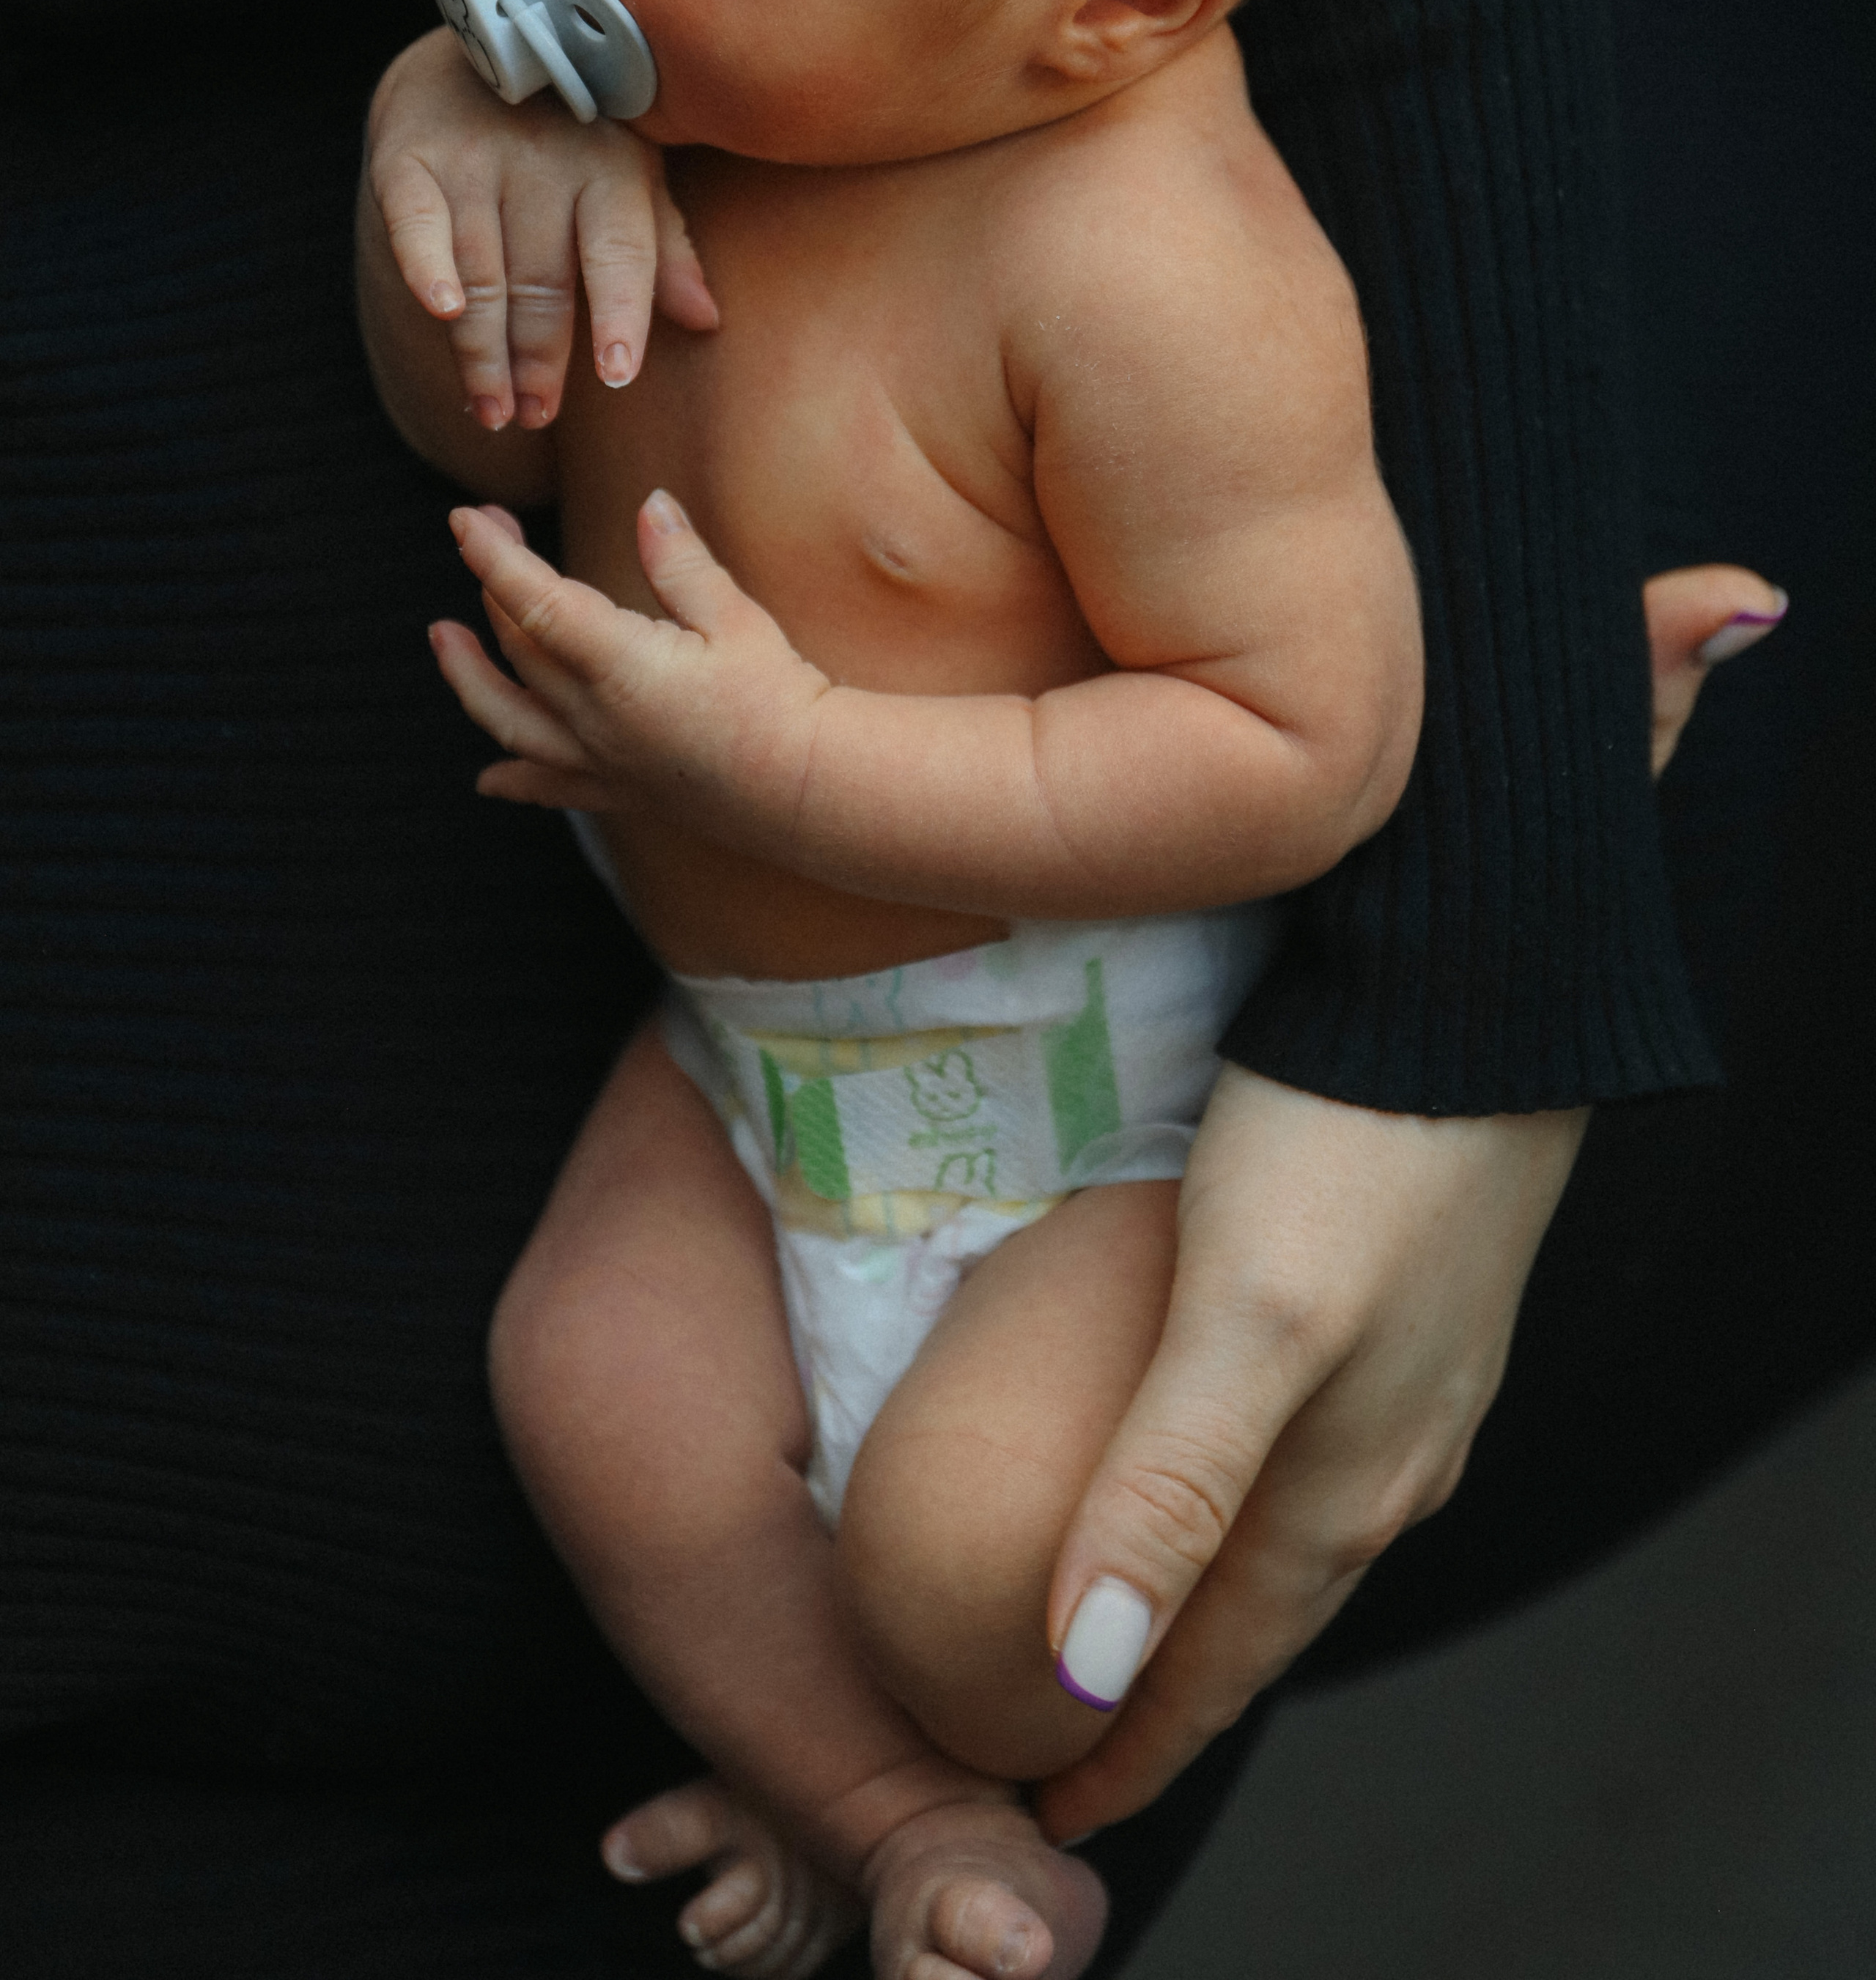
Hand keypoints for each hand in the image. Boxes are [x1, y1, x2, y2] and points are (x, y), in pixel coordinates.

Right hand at [366, 27, 716, 431]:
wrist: (485, 47)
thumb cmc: (579, 135)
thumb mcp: (633, 177)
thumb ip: (663, 249)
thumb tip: (708, 321)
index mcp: (612, 168)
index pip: (619, 248)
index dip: (620, 310)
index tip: (617, 374)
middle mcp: (546, 160)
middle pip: (543, 278)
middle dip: (539, 357)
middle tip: (536, 417)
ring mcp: (475, 158)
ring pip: (483, 270)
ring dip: (484, 349)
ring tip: (493, 411)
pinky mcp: (411, 158)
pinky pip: (417, 221)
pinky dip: (426, 264)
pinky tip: (440, 312)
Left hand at [431, 497, 830, 843]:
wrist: (807, 786)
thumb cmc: (777, 698)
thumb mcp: (734, 616)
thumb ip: (680, 563)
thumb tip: (650, 505)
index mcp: (616, 664)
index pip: (533, 600)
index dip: (492, 556)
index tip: (465, 519)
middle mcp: (591, 716)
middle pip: (518, 645)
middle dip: (492, 585)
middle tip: (489, 535)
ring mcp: (598, 759)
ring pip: (509, 718)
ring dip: (469, 676)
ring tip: (444, 639)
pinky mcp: (619, 792)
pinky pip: (548, 787)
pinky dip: (511, 780)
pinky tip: (487, 780)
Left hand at [1033, 555, 1787, 1843]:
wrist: (1479, 993)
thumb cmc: (1352, 1145)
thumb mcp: (1249, 1322)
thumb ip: (1169, 1490)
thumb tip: (1082, 1670)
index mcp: (1348, 1486)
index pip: (1223, 1664)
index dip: (1132, 1745)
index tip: (1045, 1813)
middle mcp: (1391, 1454)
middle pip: (1258, 1614)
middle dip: (1165, 1688)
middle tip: (1061, 1737)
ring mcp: (1408, 1378)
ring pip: (1288, 1532)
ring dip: (1205, 1592)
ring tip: (1122, 1614)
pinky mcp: (1402, 1301)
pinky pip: (1308, 1447)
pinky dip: (1238, 1493)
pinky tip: (1199, 1452)